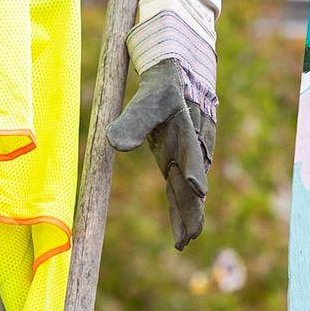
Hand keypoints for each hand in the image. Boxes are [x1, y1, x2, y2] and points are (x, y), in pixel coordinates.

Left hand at [108, 60, 214, 249]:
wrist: (182, 73)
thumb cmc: (163, 85)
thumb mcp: (148, 98)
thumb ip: (133, 121)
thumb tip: (114, 144)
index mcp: (187, 132)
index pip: (191, 157)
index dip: (193, 173)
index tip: (195, 191)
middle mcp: (193, 148)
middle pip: (192, 183)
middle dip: (192, 210)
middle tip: (189, 237)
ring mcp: (190, 155)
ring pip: (189, 190)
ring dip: (189, 213)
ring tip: (185, 238)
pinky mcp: (182, 158)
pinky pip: (183, 187)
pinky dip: (182, 206)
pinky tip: (182, 224)